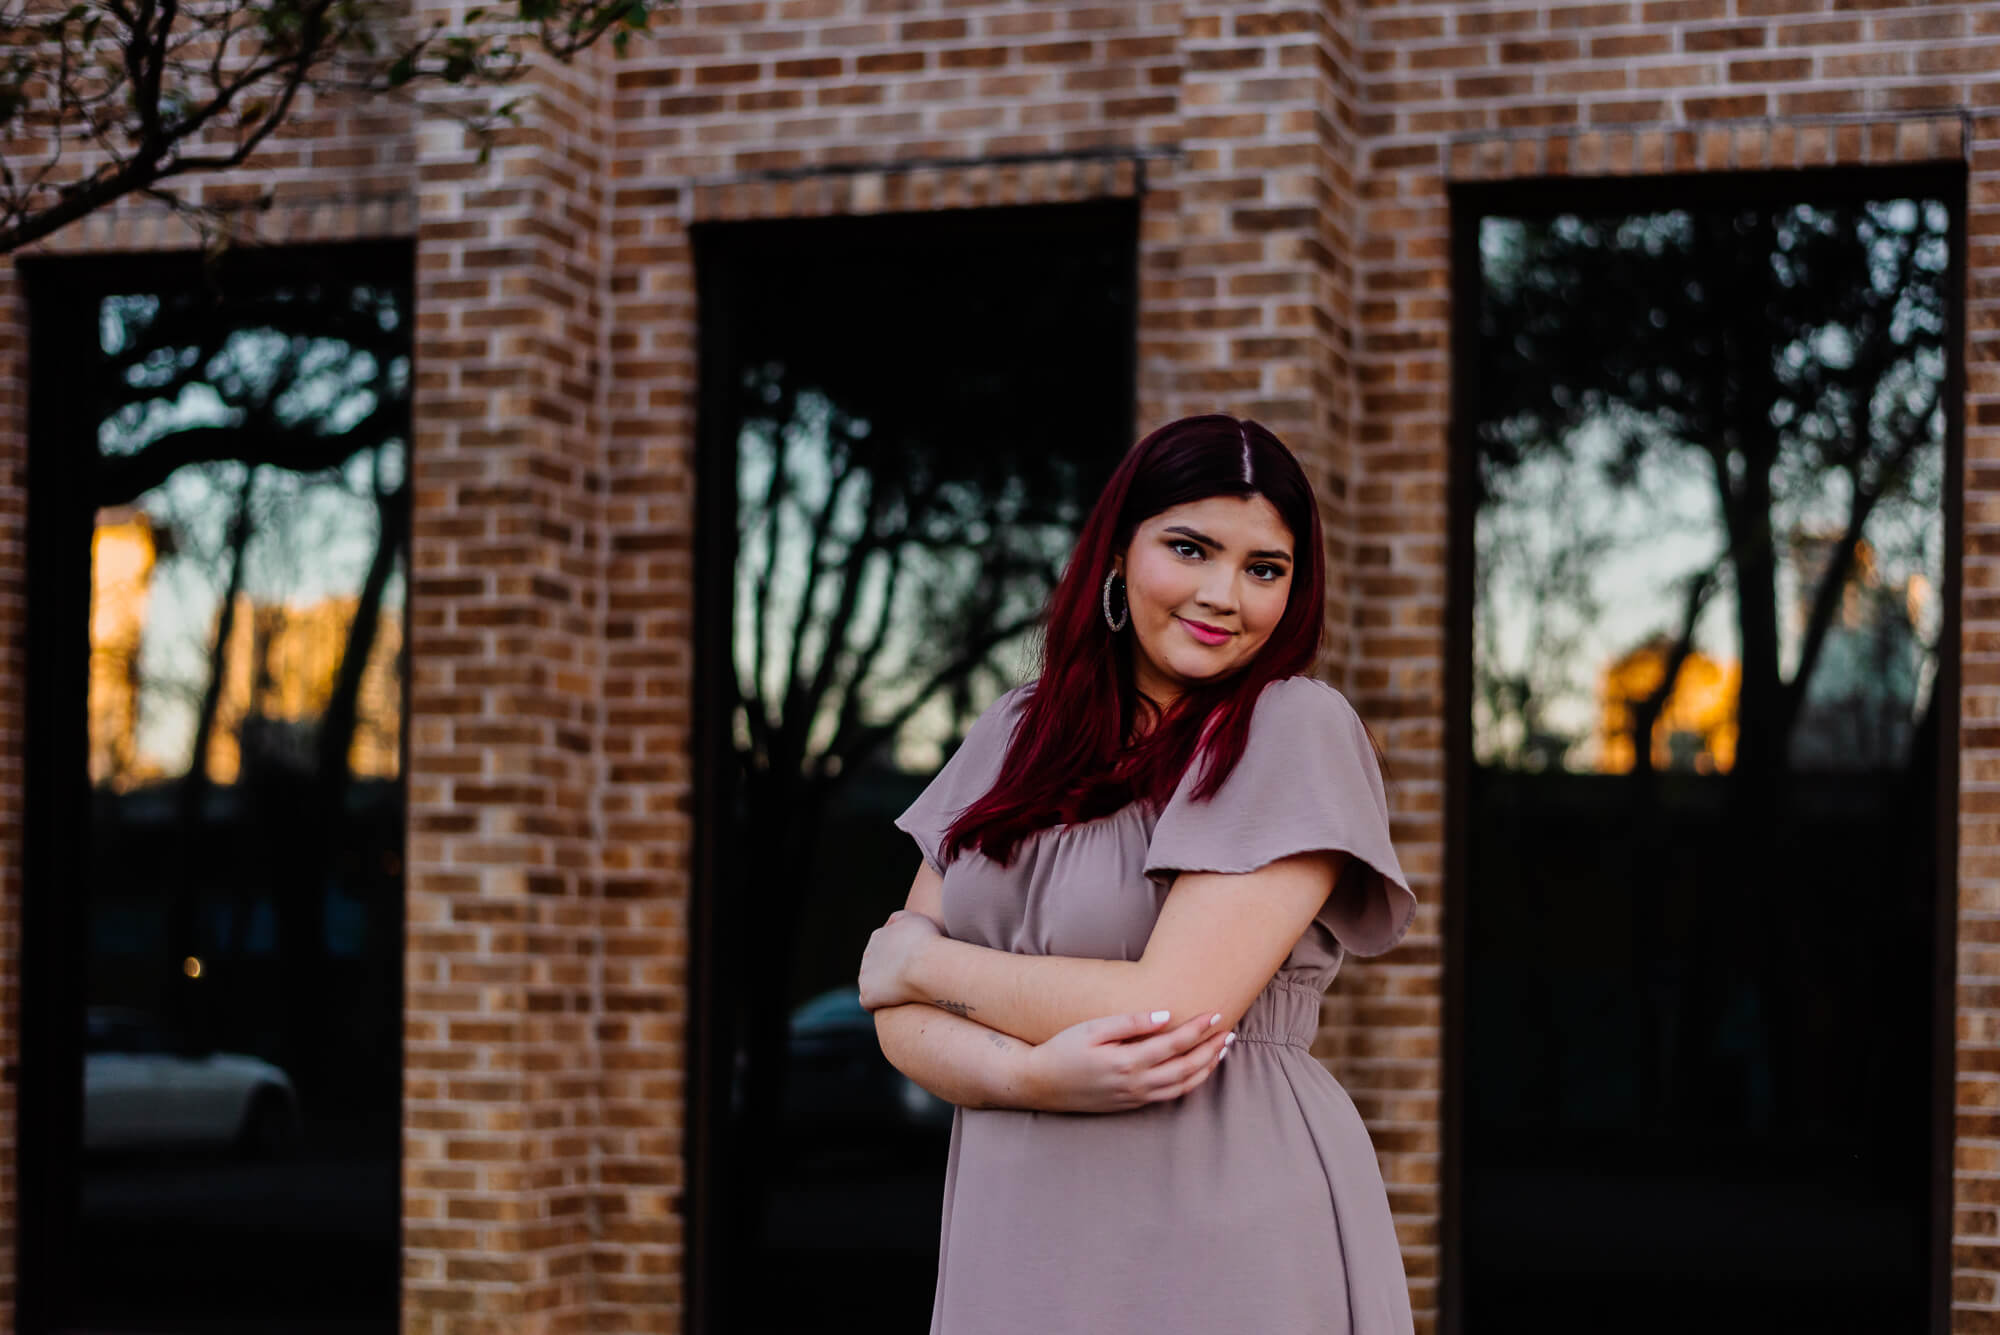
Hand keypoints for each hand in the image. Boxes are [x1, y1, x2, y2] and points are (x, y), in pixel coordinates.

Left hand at [857, 909, 942, 1010]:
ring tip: (904, 995)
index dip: (897, 957)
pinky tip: (892, 1006)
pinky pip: (869, 1003)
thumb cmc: (926, 941)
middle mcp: (867, 955)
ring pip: (872, 984)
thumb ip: (898, 919)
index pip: (884, 947)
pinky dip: (878, 1005)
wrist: (925, 964)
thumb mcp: (913, 917)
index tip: (912, 965)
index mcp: (878, 936)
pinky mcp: (868, 995)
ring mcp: (865, 976)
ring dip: (883, 989)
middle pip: (876, 966)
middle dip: (888, 972)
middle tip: (910, 980)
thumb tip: (889, 926)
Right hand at [1023, 1009, 1233, 1112]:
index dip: (1198, 1029)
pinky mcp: (1130, 1104)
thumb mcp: (1093, 1029)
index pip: (1174, 1044)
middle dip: (1210, 1049)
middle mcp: (1136, 1084)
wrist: (1040, 1084)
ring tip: (1220, 1051)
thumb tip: (1166, 1016)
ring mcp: (1134, 1097)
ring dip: (1205, 1069)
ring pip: (1181, 1086)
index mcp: (1127, 1062)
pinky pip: (1169, 1096)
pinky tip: (1196, 1070)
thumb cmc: (1063, 1049)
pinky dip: (1188, 1083)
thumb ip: (1131, 1023)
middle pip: (1186, 1067)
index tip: (1215, 1013)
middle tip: (1228, 1032)